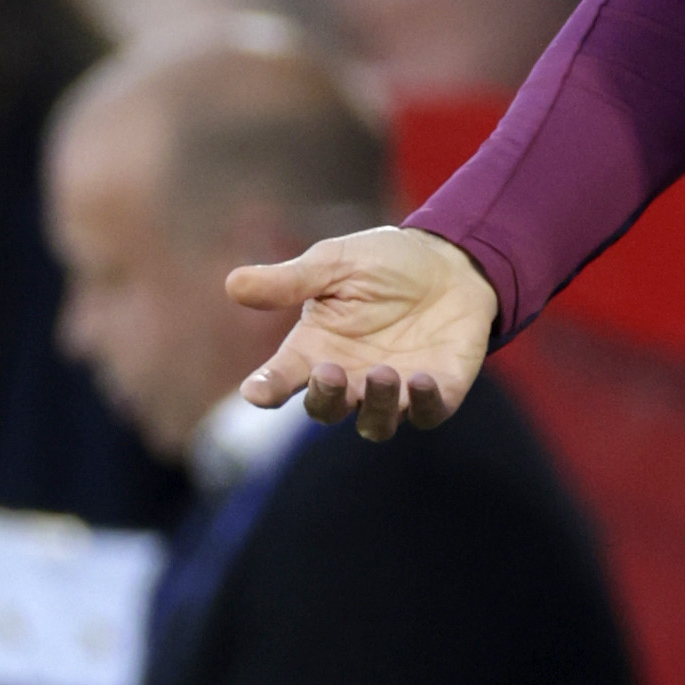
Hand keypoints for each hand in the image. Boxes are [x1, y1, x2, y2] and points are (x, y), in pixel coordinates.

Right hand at [227, 226, 496, 440]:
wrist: (451, 262)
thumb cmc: (384, 264)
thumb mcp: (334, 263)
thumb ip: (290, 280)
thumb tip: (233, 283)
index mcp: (315, 351)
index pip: (280, 380)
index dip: (266, 389)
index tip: (256, 392)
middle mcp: (350, 379)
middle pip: (325, 409)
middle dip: (325, 397)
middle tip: (328, 373)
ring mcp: (394, 391)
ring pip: (375, 422)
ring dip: (375, 406)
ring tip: (380, 374)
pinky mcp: (438, 391)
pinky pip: (428, 413)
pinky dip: (424, 404)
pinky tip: (421, 380)